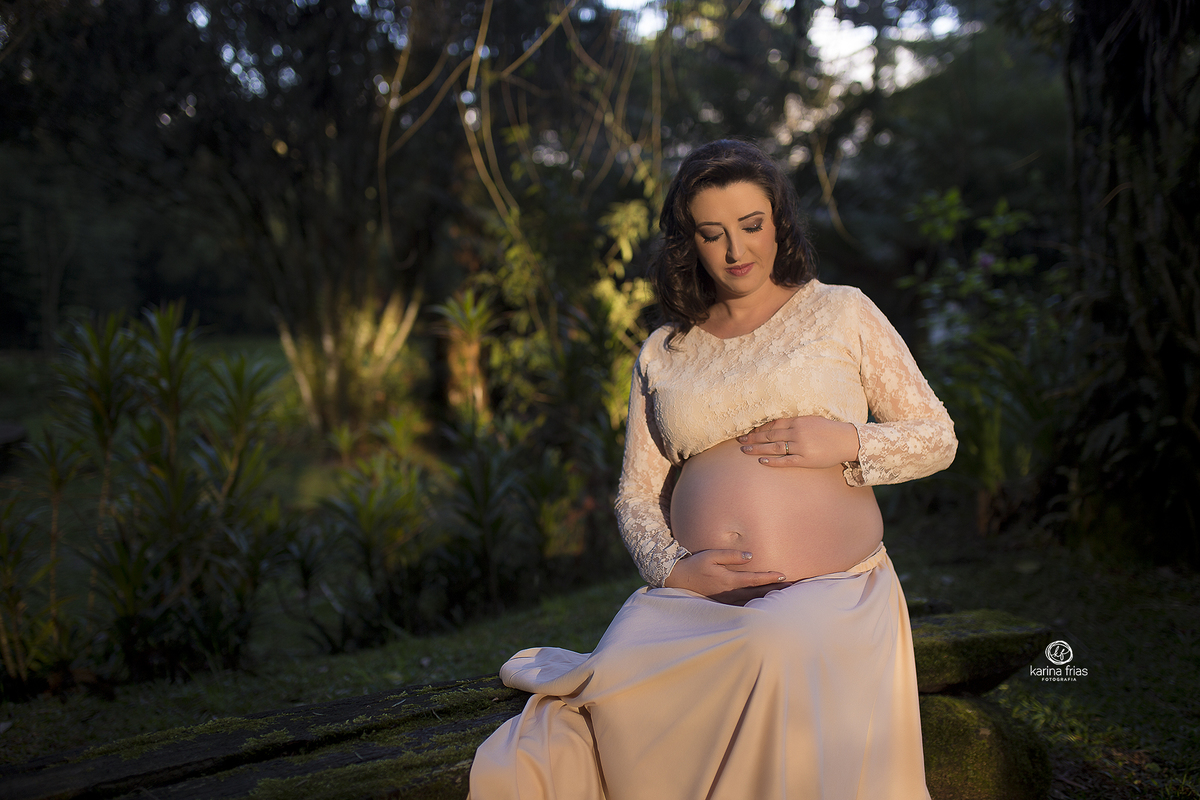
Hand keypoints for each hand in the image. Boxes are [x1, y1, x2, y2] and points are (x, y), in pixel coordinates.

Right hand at [664, 549, 788, 604]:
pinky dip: (756, 603)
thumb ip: (731, 555)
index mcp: (729, 580)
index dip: (770, 578)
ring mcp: (727, 600)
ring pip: (753, 601)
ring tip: (783, 595)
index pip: (755, 580)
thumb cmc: (695, 565)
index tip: (783, 575)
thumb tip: (750, 556)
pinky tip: (765, 602)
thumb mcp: (711, 555)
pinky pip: (744, 605)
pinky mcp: (723, 604)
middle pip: (758, 593)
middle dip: (775, 590)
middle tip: (792, 588)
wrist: (678, 580)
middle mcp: (730, 593)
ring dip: (768, 598)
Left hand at [737, 416, 859, 468]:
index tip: (747, 431)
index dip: (758, 429)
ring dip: (757, 449)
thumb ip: (795, 422)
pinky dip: (773, 460)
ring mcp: (801, 447)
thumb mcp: (811, 420)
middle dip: (753, 438)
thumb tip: (777, 424)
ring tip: (744, 451)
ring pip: (774, 447)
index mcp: (798, 421)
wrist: (847, 440)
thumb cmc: (829, 430)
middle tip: (739, 441)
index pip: (773, 425)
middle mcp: (797, 433)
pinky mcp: (806, 459)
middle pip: (769, 436)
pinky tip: (761, 460)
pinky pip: (786, 460)